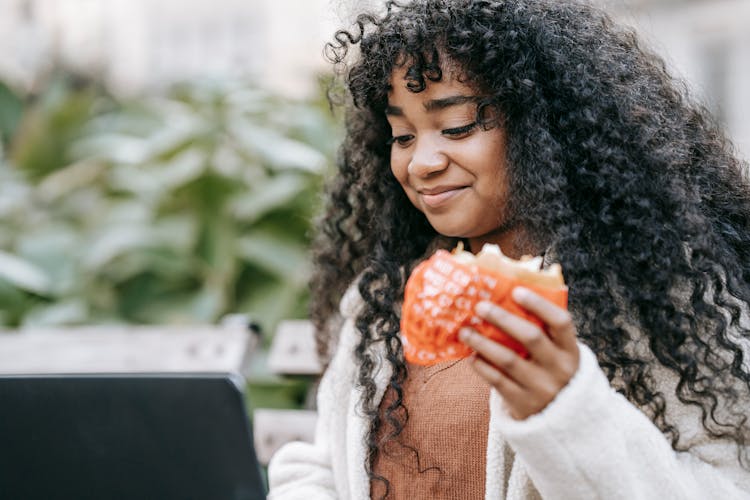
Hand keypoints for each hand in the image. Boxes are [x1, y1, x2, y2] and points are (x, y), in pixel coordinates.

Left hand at [458, 287, 579, 419]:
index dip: (539, 305)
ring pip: (508, 360)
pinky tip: (471, 356)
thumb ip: (543, 330)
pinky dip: (482, 366)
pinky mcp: (523, 404)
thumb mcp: (559, 355)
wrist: (563, 423)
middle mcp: (559, 368)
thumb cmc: (552, 373)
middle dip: (502, 319)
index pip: (561, 322)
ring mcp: (541, 388)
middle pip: (530, 337)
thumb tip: (510, 293)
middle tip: (480, 306)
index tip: (516, 292)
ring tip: (464, 331)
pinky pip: (498, 381)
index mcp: (571, 350)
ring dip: (483, 343)